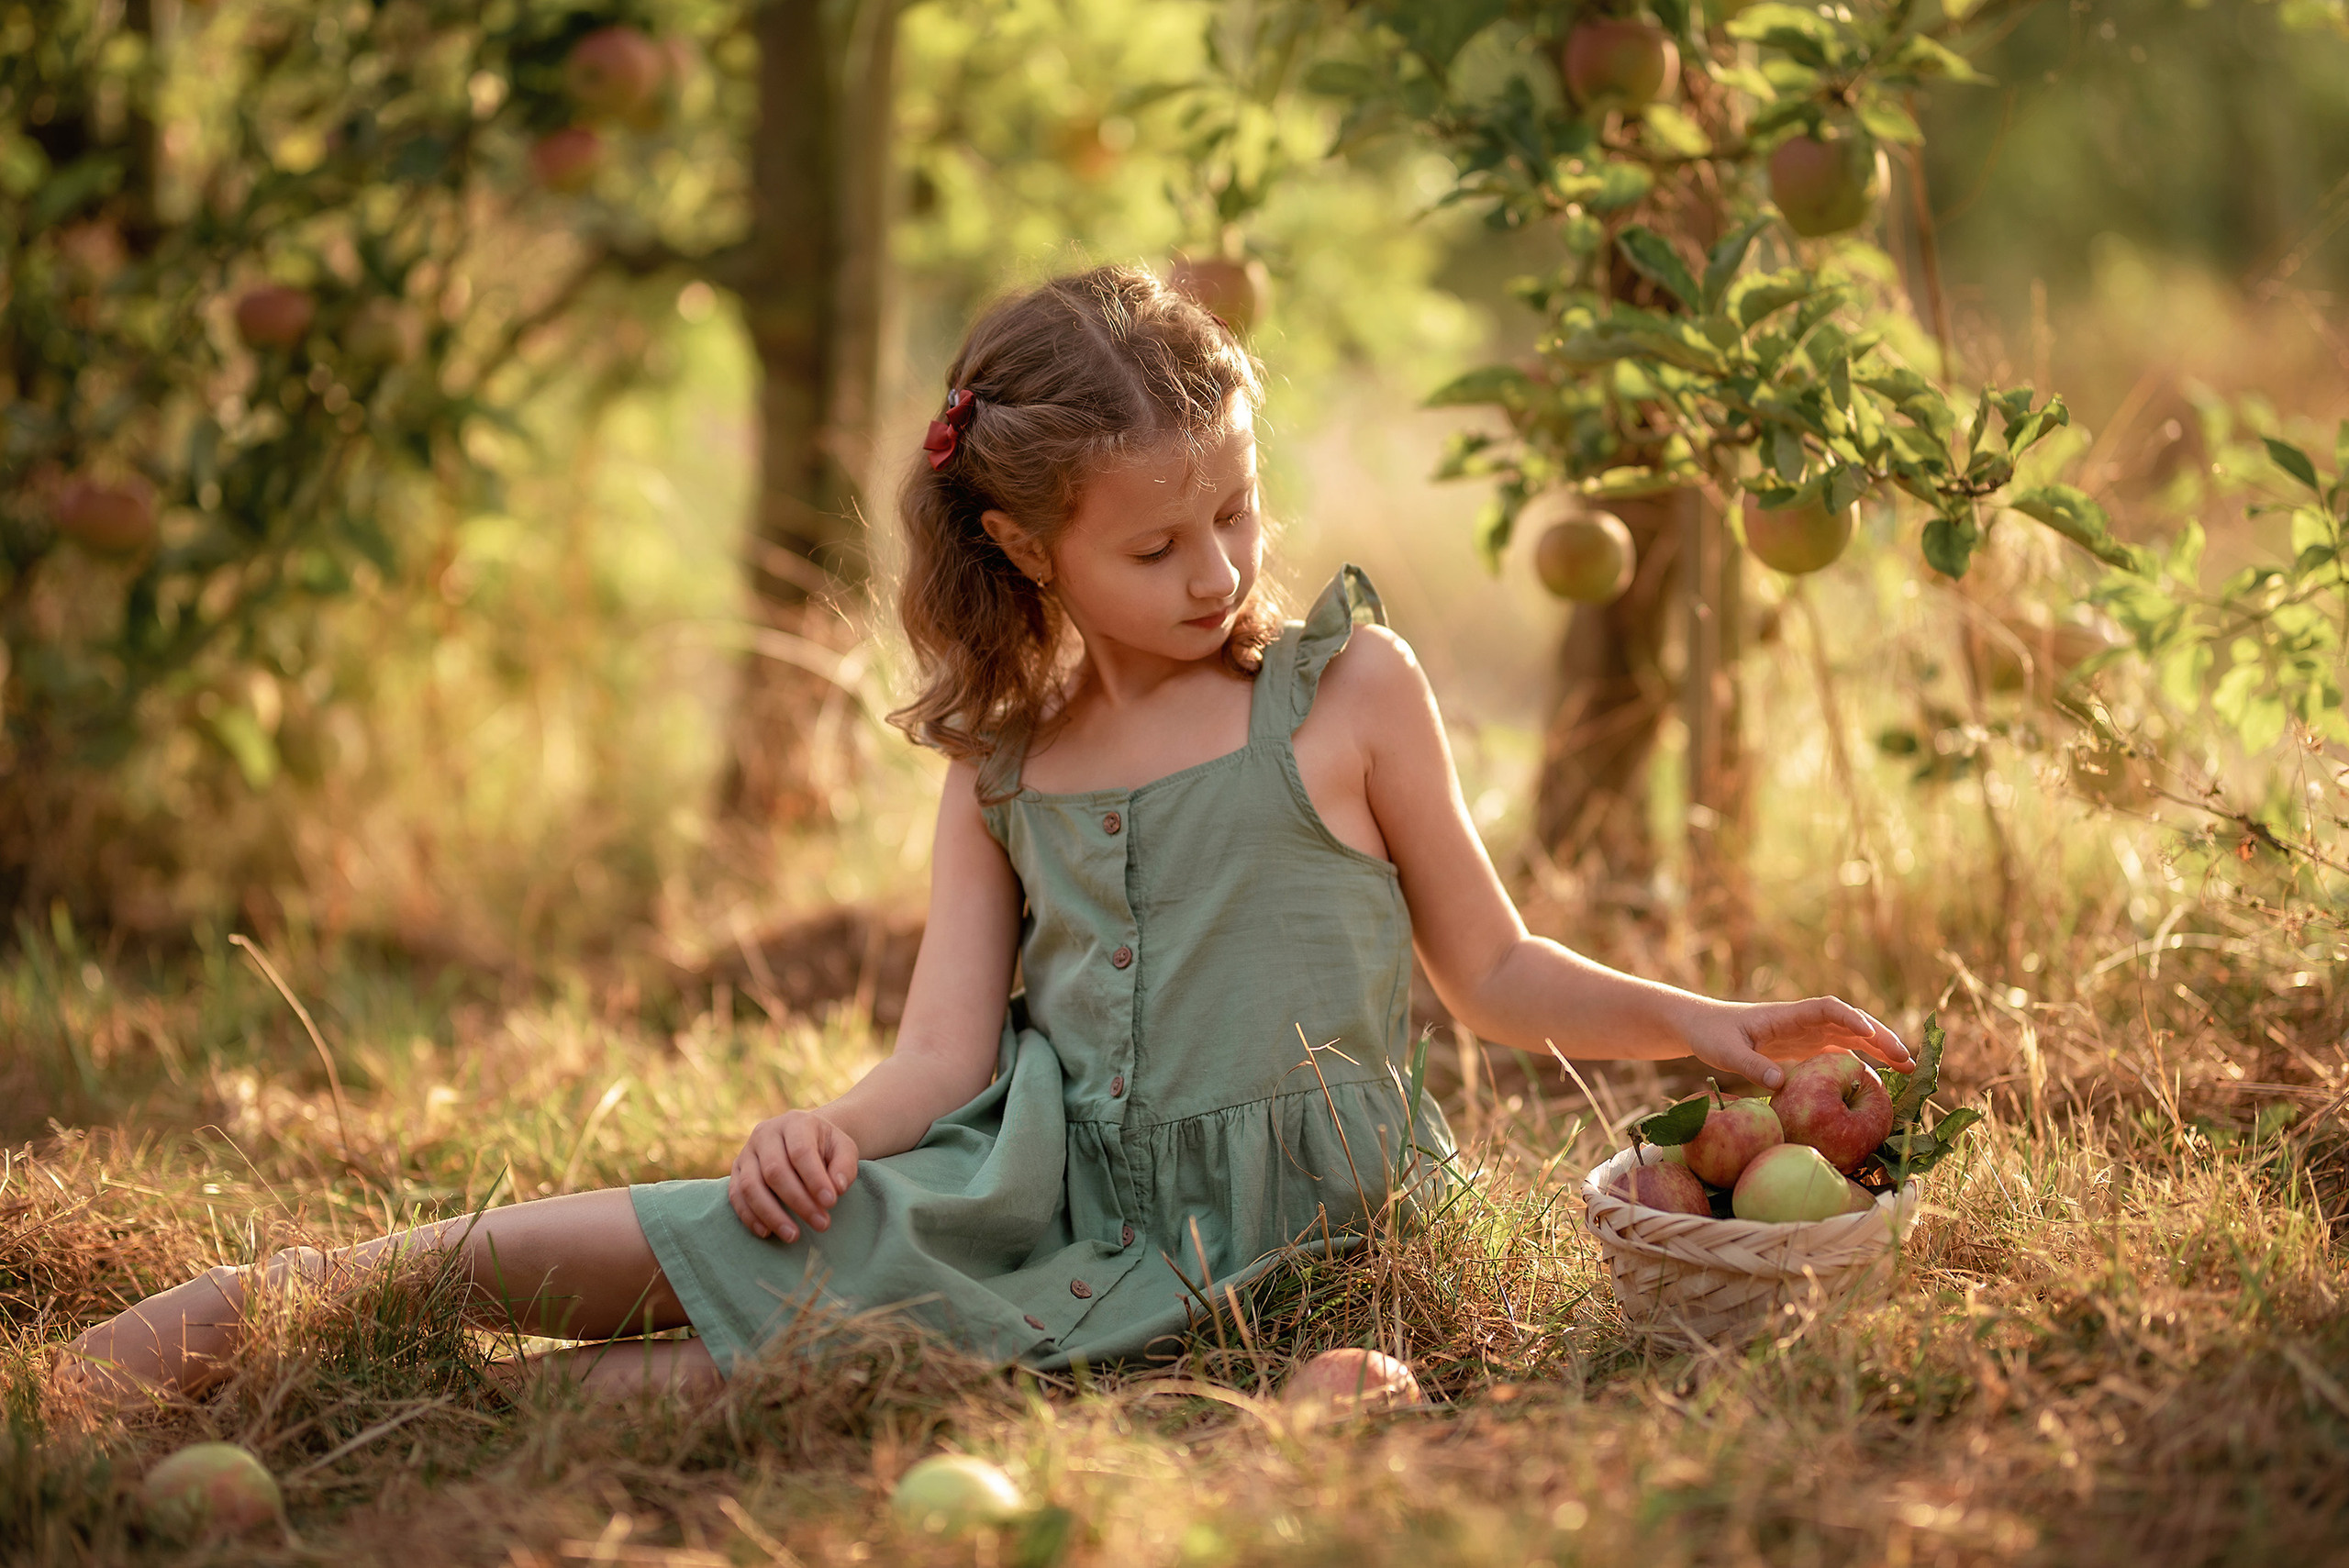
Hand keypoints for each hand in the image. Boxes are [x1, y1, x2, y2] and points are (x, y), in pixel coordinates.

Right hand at [729, 1110, 858, 1241]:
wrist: (802, 1139)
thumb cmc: (825, 1148)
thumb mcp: (844, 1149)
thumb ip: (844, 1166)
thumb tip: (837, 1189)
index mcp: (795, 1122)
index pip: (801, 1151)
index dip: (815, 1179)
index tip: (831, 1203)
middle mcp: (766, 1133)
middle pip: (775, 1171)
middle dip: (798, 1201)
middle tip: (821, 1224)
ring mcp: (747, 1151)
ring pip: (750, 1185)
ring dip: (771, 1214)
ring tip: (793, 1236)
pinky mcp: (736, 1170)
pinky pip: (736, 1195)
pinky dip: (749, 1216)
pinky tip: (767, 1232)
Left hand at [1682, 996, 1911, 1089]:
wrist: (1704, 1026)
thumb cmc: (1711, 1035)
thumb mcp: (1724, 1052)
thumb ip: (1749, 1065)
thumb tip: (1778, 1084)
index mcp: (1786, 1015)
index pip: (1826, 1009)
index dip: (1849, 1018)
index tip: (1869, 1033)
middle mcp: (1803, 1021)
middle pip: (1850, 1022)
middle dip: (1880, 1037)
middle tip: (1907, 1060)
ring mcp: (1807, 1033)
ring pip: (1852, 1036)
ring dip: (1880, 1048)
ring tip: (1908, 1068)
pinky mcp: (1806, 1046)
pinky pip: (1841, 1051)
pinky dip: (1863, 1060)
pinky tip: (1881, 1077)